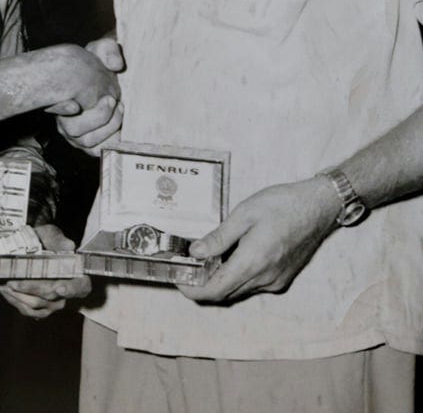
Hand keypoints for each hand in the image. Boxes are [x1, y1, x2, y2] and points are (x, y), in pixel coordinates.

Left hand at [0, 224, 90, 318]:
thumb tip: (69, 246)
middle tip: (14, 282)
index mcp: (77, 274)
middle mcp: (67, 292)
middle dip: (32, 289)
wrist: (31, 248)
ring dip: (20, 296)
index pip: (81, 286)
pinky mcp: (40, 309)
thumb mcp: (52, 234)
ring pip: (37, 305)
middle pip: (52, 296)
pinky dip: (17, 301)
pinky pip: (28, 310)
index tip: (59, 288)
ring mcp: (54, 303)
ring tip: (8, 284)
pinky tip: (8, 291)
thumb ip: (59, 239)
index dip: (72, 289)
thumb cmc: (45, 240)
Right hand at [46, 35, 124, 152]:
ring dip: (107, 127)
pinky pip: (98, 151)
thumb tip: (116, 65)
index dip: (62, 107)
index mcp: (61, 98)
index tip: (75, 104)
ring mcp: (77, 134)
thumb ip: (108, 50)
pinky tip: (121, 128)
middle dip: (96, 117)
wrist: (106, 78)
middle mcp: (65, 119)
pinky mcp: (91, 144)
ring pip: (87, 142)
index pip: (55, 106)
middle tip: (111, 101)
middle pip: (73, 129)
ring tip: (119, 109)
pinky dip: (110, 142)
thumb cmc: (100, 64)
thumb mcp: (103, 50)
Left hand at [177, 178, 338, 302]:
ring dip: (221, 281)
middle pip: (225, 294)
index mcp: (252, 262)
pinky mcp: (283, 278)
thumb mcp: (244, 214)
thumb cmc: (281, 204)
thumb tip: (196, 252)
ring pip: (239, 290)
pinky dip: (238, 277)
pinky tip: (231, 258)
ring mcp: (276, 281)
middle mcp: (265, 279)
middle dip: (204, 286)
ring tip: (206, 260)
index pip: (216, 290)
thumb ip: (219, 237)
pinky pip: (253, 285)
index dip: (194, 291)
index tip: (179, 282)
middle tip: (187, 268)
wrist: (318, 207)